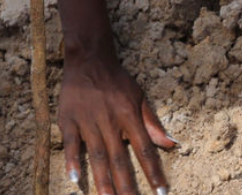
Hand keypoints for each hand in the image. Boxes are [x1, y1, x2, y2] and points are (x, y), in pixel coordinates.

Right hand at [58, 47, 176, 194]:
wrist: (89, 60)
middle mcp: (111, 122)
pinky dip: (73, 161)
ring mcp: (89, 122)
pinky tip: (74, 180)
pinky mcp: (69, 120)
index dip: (153, 172)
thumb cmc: (117, 81)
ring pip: (97, 156)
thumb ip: (153, 123)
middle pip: (120, 160)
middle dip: (126, 186)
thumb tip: (172, 144)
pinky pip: (72, 144)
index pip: (145, 149)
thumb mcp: (140, 96)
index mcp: (130, 116)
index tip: (161, 192)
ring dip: (102, 181)